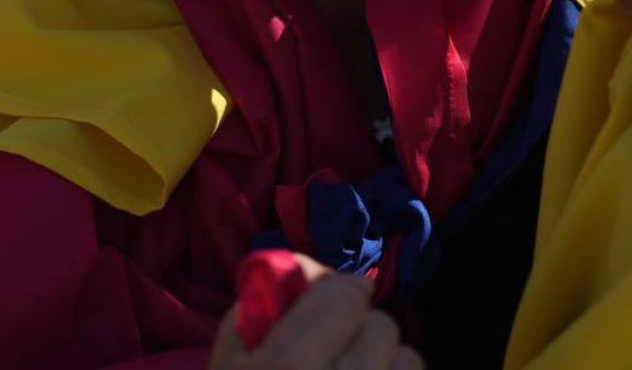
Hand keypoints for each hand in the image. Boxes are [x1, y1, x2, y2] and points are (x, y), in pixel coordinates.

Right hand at [210, 255, 421, 369]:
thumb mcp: (224, 365)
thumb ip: (254, 310)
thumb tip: (301, 270)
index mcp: (292, 366)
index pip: (348, 293)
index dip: (336, 295)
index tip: (325, 307)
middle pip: (383, 328)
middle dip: (359, 333)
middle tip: (332, 353)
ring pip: (408, 360)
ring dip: (383, 364)